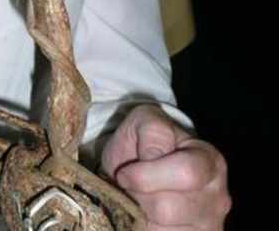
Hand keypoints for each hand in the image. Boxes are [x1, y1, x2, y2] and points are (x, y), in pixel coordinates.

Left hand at [101, 104, 230, 229]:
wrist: (138, 168)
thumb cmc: (142, 144)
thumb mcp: (144, 122)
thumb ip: (153, 131)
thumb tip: (155, 157)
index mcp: (209, 161)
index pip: (185, 173)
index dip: (146, 175)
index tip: (124, 173)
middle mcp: (218, 197)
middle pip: (168, 208)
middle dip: (138, 197)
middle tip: (130, 188)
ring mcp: (209, 225)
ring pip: (163, 230)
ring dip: (140, 216)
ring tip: (138, 201)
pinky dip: (145, 230)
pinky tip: (145, 218)